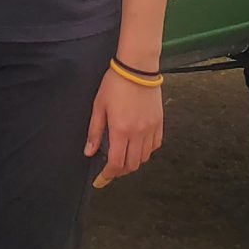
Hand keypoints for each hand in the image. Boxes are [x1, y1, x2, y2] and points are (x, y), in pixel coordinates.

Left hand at [85, 68, 163, 187]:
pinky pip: (155, 145)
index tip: (100, 180)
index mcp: (121, 130)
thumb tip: (89, 152)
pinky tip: (138, 147)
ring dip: (133, 163)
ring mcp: (151, 129)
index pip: (116, 163)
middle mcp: (138, 133)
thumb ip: (95, 132)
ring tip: (124, 159)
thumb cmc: (115, 84)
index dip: (108, 176)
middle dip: (120, 171)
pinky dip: (147, 152)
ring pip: (144, 158)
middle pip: (132, 165)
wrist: (138, 68)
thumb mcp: (99, 107)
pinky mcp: (159, 122)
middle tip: (111, 169)